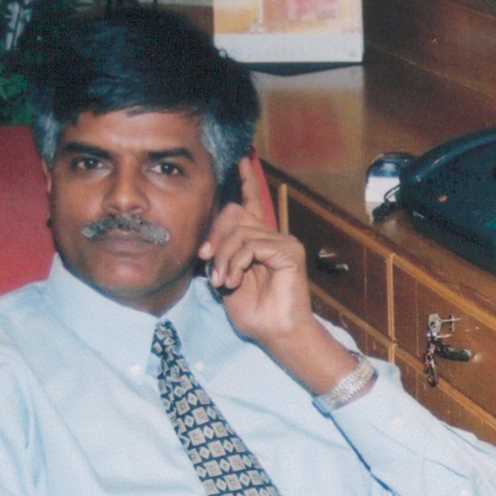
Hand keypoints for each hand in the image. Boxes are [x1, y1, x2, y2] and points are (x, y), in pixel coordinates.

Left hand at [199, 158, 362, 394]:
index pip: (252, 203)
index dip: (247, 181)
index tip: (242, 160)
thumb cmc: (254, 313)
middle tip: (206, 263)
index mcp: (258, 242)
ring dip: (222, 258)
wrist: (276, 334)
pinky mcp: (288, 251)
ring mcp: (282, 242)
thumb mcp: (226, 279)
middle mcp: (272, 237)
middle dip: (214, 236)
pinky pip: (251, 244)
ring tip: (222, 282)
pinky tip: (232, 280)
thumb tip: (209, 243)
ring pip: (238, 231)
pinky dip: (235, 263)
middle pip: (233, 212)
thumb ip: (222, 255)